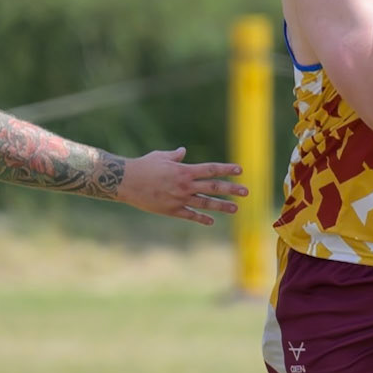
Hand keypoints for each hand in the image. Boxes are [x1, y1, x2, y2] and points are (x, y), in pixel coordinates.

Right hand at [118, 148, 245, 224]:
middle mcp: (185, 185)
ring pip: (205, 203)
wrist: (126, 181)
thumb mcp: (161, 156)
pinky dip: (201, 218)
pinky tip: (212, 221)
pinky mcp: (171, 210)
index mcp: (184, 170)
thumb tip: (183, 151)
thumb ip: (175, 156)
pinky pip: (190, 216)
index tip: (240, 170)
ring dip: (221, 206)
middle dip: (231, 189)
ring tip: (235, 208)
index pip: (211, 169)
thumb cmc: (143, 166)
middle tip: (246, 191)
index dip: (226, 169)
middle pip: (213, 187)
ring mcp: (179, 199)